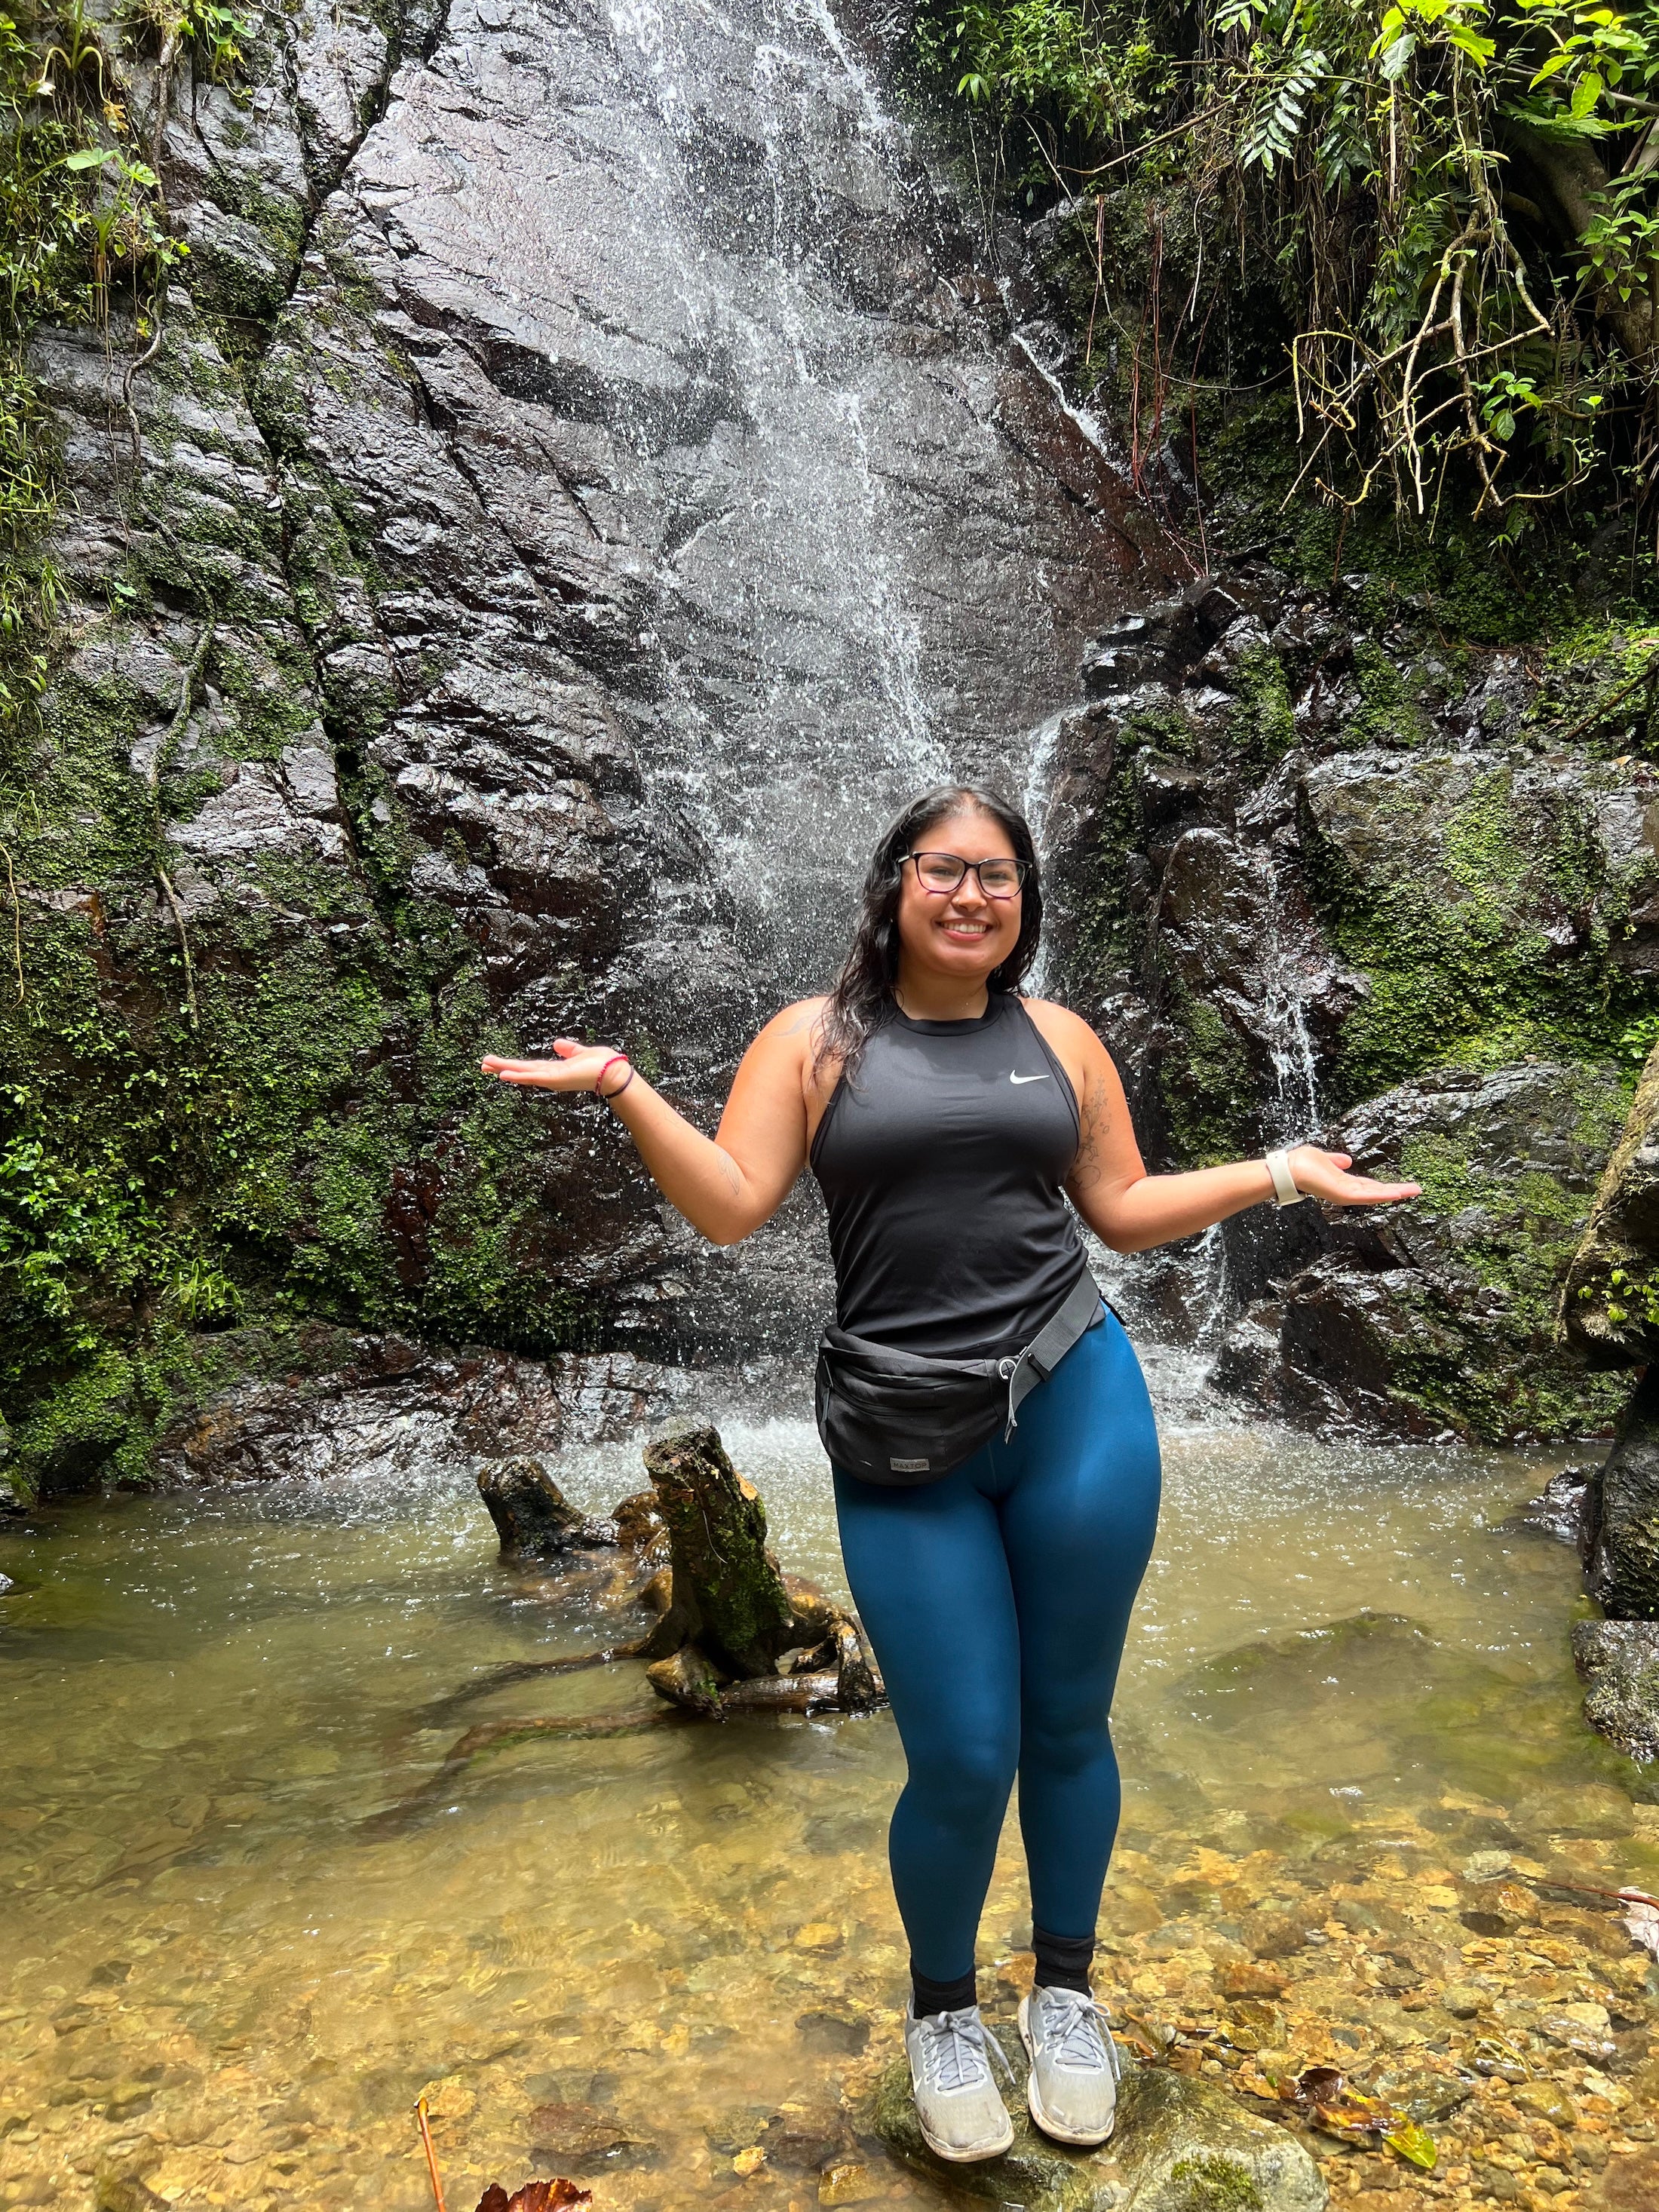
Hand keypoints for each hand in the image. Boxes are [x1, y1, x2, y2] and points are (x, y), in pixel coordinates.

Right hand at [481, 1039, 625, 1094]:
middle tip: (482, 1065)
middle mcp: (550, 1076)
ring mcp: (551, 1079)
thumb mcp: (580, 1053)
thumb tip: (557, 1044)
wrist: (614, 1072)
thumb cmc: (602, 1064)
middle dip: (501, 1067)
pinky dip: (518, 1076)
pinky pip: (533, 1077)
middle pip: (521, 1070)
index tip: (497, 1063)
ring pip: (523, 1074)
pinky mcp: (555, 1080)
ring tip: (486, 1067)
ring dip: (504, 1070)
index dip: (513, 1065)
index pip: (529, 1066)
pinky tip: (504, 1074)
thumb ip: (569, 1049)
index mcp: (555, 1070)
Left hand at [1287, 1145, 1420, 1206]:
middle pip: (1377, 1191)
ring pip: (1376, 1195)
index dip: (1385, 1185)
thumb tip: (1347, 1160)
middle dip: (1397, 1191)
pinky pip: (1367, 1195)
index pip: (1369, 1185)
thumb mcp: (1324, 1159)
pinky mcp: (1344, 1195)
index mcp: (1344, 1182)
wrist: (1289, 1169)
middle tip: (1416, 1190)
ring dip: (1396, 1192)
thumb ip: (1335, 1160)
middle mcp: (1348, 1190)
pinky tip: (1397, 1193)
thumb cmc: (1301, 1164)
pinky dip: (1382, 1195)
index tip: (1401, 1186)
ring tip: (1414, 1191)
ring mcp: (1347, 1194)